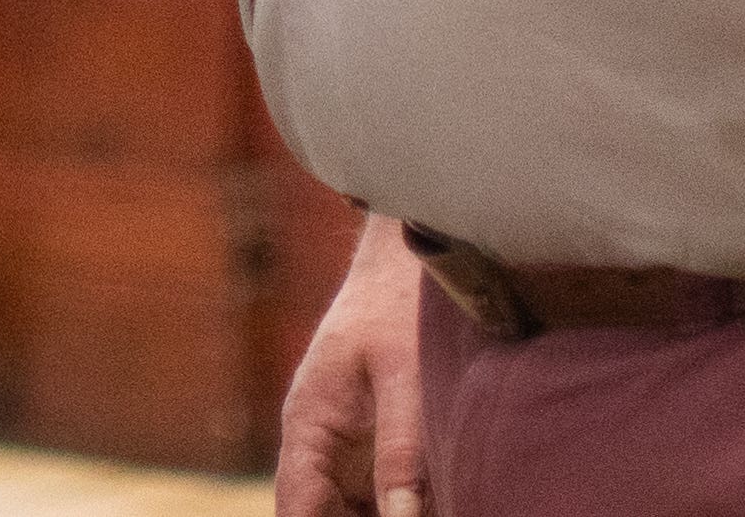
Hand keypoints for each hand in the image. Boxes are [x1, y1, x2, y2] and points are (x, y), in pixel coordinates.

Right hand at [274, 217, 427, 516]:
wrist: (415, 254)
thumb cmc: (400, 301)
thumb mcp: (403, 373)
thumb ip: (401, 449)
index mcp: (309, 423)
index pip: (296, 509)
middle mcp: (322, 445)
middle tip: (413, 513)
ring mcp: (352, 450)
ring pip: (360, 512)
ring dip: (391, 513)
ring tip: (431, 501)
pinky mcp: (385, 448)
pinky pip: (390, 498)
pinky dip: (408, 507)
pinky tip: (448, 499)